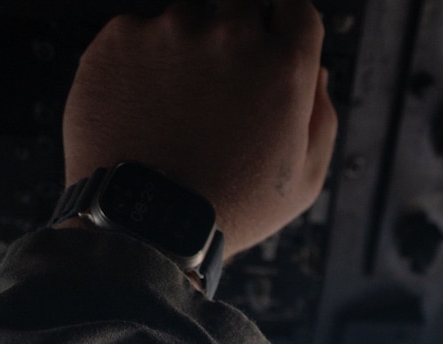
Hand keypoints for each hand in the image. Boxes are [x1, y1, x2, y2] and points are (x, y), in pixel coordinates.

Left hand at [63, 0, 336, 254]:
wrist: (146, 223)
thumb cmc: (227, 208)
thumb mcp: (305, 179)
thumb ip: (322, 115)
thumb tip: (316, 72)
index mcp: (284, 66)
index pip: (297, 7)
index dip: (285, 25)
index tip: (273, 40)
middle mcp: (230, 36)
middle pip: (241, 3)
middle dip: (236, 33)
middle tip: (222, 83)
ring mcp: (172, 33)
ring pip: (187, 18)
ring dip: (187, 47)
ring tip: (179, 104)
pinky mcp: (121, 39)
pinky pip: (137, 33)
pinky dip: (141, 61)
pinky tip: (145, 106)